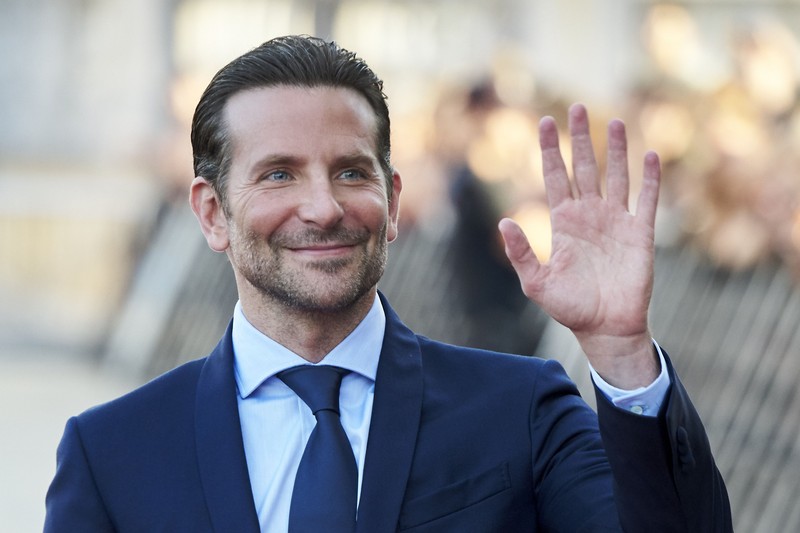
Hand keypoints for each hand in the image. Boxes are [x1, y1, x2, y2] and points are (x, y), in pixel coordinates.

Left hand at [498, 104, 660, 387]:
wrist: (606, 328)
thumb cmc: (570, 307)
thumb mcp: (537, 282)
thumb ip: (522, 252)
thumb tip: (504, 221)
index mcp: (564, 222)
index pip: (555, 176)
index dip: (550, 150)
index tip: (544, 122)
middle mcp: (589, 215)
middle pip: (584, 167)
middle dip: (580, 138)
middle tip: (576, 107)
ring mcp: (616, 222)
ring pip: (616, 176)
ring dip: (616, 150)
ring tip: (613, 121)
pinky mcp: (640, 234)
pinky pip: (646, 200)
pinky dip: (649, 179)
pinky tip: (649, 156)